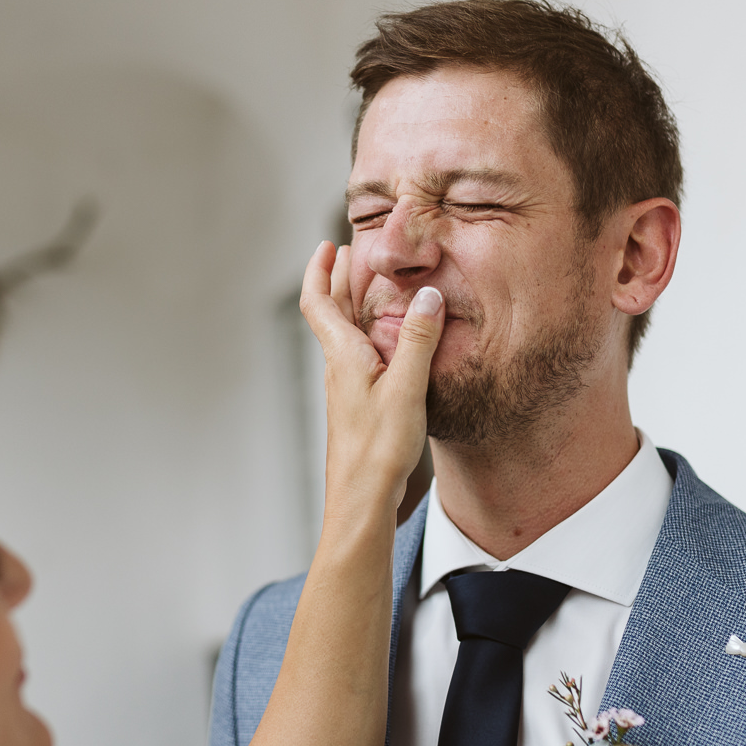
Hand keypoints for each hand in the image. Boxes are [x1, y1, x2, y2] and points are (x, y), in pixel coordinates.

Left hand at [300, 241, 443, 512]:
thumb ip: (417, 340)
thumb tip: (428, 295)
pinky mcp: (362, 404)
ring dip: (354, 304)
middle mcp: (341, 367)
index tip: (328, 245)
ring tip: (372, 284)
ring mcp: (349, 387)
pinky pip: (363, 356)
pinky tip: (392, 340)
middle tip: (351, 253)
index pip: (318, 302)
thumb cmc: (377, 449)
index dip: (319, 271)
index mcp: (343, 355)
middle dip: (339, 279)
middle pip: (331, 313)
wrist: (363, 499)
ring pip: (347, 334)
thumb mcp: (406, 388)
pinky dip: (373, 334)